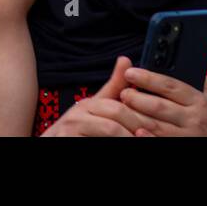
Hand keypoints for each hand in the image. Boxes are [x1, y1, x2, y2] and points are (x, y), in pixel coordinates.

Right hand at [40, 57, 159, 137]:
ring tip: (140, 140)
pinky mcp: (68, 141)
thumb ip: (113, 87)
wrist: (51, 143)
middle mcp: (78, 115)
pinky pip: (96, 142)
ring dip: (127, 138)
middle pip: (115, 122)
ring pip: (109, 131)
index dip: (139, 116)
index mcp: (88, 104)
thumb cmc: (74, 130)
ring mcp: (71, 130)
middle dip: (135, 130)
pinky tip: (122, 146)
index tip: (154, 125)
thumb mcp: (94, 107)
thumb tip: (126, 59)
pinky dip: (114, 145)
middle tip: (149, 136)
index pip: (119, 106)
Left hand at [120, 66, 206, 136]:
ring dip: (137, 116)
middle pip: (159, 106)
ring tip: (123, 108)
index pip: (170, 85)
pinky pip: (161, 142)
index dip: (148, 78)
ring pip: (156, 126)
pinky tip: (135, 131)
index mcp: (199, 100)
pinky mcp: (182, 147)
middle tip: (123, 91)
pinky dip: (147, 137)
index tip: (131, 72)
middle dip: (137, 98)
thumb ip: (200, 78)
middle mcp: (193, 118)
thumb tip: (186, 59)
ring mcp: (187, 136)